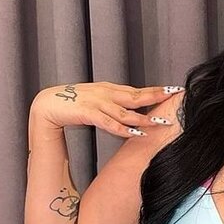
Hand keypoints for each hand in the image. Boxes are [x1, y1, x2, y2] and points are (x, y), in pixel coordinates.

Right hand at [31, 81, 183, 138]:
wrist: (47, 104)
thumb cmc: (73, 105)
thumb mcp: (98, 102)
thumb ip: (114, 105)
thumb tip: (132, 113)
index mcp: (109, 89)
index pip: (137, 90)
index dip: (156, 90)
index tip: (174, 89)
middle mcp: (106, 93)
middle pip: (136, 95)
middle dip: (156, 96)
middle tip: (175, 97)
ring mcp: (97, 102)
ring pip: (125, 111)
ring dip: (144, 117)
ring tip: (160, 123)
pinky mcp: (88, 113)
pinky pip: (109, 122)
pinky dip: (123, 128)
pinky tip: (135, 133)